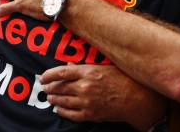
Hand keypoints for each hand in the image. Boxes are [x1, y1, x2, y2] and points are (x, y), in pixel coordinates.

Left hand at [41, 64, 166, 129]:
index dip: (49, 75)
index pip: (61, 72)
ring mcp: (86, 102)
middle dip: (49, 88)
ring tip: (50, 97)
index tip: (43, 77)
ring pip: (62, 101)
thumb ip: (84, 67)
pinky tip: (58, 109)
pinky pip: (70, 114)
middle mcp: (84, 87)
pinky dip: (61, 112)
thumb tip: (68, 66)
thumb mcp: (104, 67)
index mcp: (88, 72)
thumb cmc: (122, 79)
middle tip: (45, 88)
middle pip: (59, 87)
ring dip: (53, 99)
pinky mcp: (90, 114)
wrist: (136, 98)